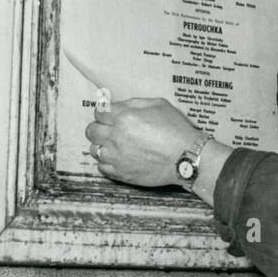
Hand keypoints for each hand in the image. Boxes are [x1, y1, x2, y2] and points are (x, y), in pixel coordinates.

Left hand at [85, 97, 199, 186]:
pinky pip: (102, 167)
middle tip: (109, 128)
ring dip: (102, 145)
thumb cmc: (176, 130)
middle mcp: (116, 137)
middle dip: (98, 127)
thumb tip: (120, 105)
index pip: (99, 112)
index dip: (104, 112)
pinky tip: (118, 158)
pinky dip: (107, 162)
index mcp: (124, 117)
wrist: (186, 157)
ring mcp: (116, 157)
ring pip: (94, 150)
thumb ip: (135, 103)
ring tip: (114, 144)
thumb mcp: (159, 105)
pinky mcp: (120, 173)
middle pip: (91, 131)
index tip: (109, 114)